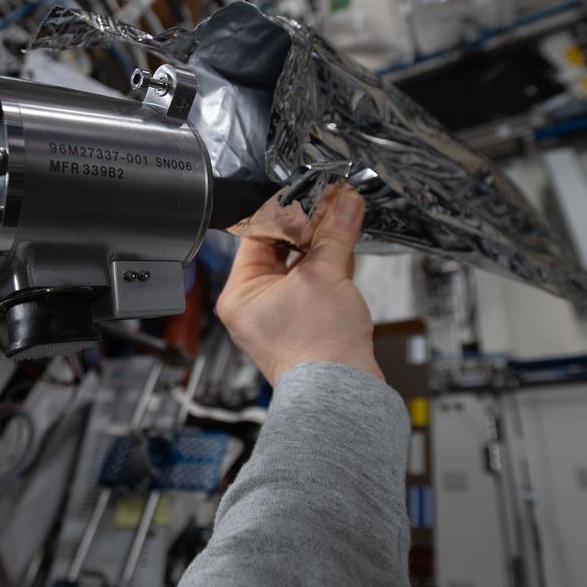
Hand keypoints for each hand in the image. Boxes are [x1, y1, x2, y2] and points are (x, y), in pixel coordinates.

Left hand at [215, 184, 382, 384]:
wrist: (341, 392)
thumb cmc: (316, 348)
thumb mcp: (325, 275)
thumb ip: (334, 233)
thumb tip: (343, 202)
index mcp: (240, 292)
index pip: (258, 236)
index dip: (288, 212)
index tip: (312, 194)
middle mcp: (253, 305)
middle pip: (281, 250)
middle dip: (311, 228)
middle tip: (334, 203)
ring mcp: (278, 317)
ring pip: (301, 268)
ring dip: (324, 246)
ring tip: (345, 219)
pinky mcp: (303, 326)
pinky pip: (314, 287)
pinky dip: (330, 270)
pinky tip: (347, 251)